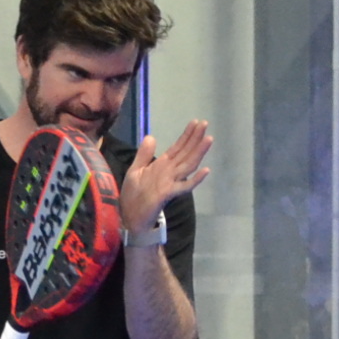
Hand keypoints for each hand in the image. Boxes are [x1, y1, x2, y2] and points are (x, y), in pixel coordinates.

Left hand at [121, 119, 212, 233]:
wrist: (130, 217)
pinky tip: (206, 170)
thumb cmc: (134, 195)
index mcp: (162, 165)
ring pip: (188, 165)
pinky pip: (184, 186)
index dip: (186, 135)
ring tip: (208, 139)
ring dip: (198, 153)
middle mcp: (169, 172)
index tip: (195, 122)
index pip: (178, 147)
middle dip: (195, 138)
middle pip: (186, 153)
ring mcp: (171, 182)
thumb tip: (151, 136)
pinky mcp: (168, 194)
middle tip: (205, 123)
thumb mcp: (135, 170)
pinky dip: (195, 179)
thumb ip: (144, 155)